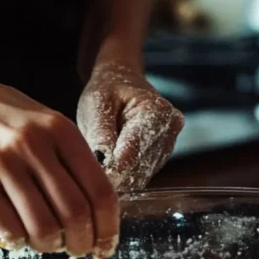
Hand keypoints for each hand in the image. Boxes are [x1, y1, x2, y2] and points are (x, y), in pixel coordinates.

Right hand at [0, 73, 118, 257]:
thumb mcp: (41, 121)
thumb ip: (67, 157)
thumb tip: (94, 208)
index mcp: (60, 130)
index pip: (100, 191)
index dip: (108, 227)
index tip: (105, 245)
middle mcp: (34, 145)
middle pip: (75, 213)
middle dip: (82, 243)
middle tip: (78, 250)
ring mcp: (1, 164)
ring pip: (43, 227)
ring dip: (49, 245)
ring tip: (45, 243)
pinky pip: (7, 228)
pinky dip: (18, 242)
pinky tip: (16, 236)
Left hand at [77, 61, 184, 192]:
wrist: (121, 82)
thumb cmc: (107, 90)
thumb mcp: (96, 104)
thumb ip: (100, 134)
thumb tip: (104, 164)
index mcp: (157, 112)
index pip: (134, 152)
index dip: (110, 168)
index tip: (90, 176)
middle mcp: (170, 131)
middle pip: (138, 167)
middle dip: (112, 173)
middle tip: (89, 171)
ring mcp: (168, 146)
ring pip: (139, 176)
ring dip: (117, 176)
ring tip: (98, 163)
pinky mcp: (161, 158)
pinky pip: (140, 176)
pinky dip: (123, 175)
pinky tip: (110, 164)